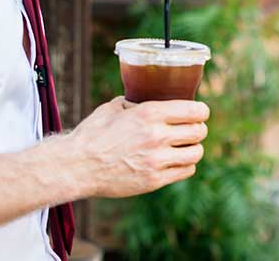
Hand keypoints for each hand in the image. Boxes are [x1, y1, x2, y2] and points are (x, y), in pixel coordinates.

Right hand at [67, 96, 209, 198]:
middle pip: (199, 131)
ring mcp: (157, 160)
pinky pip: (185, 171)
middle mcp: (157, 135)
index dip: (201, 112)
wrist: (77, 166)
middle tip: (193, 130)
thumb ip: (134, 103)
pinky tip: (176, 161)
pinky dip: (185, 165)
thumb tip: (144, 98)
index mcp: (150, 113)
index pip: (194, 111)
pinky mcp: (154, 180)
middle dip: (198, 129)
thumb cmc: (92, 134)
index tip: (200, 113)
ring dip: (193, 148)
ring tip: (186, 147)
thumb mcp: (113, 108)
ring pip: (196, 153)